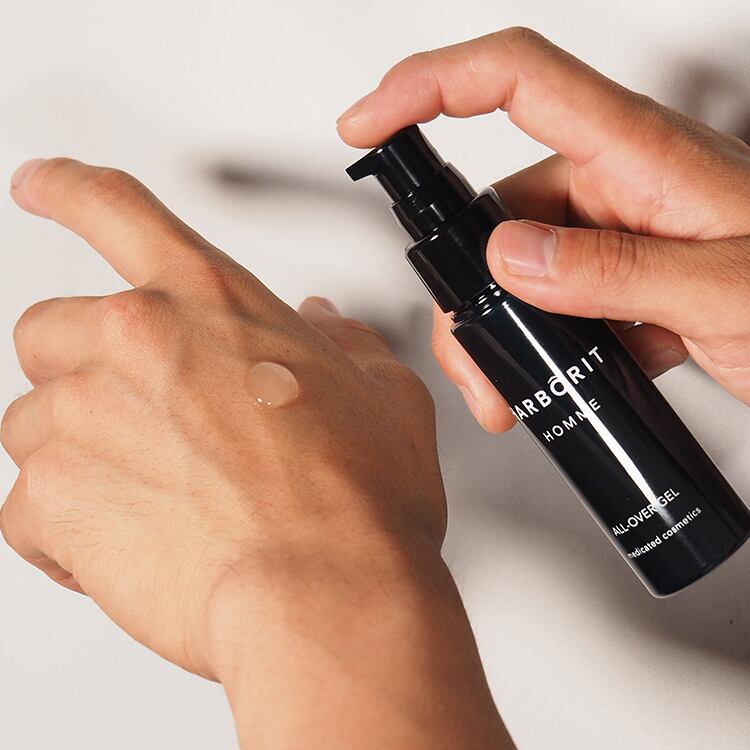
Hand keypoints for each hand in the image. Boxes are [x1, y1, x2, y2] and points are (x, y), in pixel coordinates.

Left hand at [0, 159, 511, 747]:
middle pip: (51, 330)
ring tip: (154, 493)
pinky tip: (124, 542)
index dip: (69, 188)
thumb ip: (344, 347)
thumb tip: (324, 328)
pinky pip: (25, 508)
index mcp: (209, 300)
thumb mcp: (383, 395)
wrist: (325, 593)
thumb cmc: (357, 501)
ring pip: (32, 420)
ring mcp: (84, 419)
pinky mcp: (56, 501)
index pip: (116, 207)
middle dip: (81, 367)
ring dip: (79, 451)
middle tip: (138, 413)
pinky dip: (62, 529)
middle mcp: (135, 343)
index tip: (42, 184)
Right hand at [338, 27, 749, 431]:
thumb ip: (617, 271)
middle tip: (478, 363)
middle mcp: (621, 184)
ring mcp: (620, 234)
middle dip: (469, 291)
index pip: (515, 82)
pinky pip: (556, 298)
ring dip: (505, 332)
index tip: (367, 123)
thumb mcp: (731, 292)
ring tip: (514, 389)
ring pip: (520, 267)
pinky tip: (560, 379)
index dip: (429, 87)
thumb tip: (512, 258)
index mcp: (642, 154)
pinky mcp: (625, 278)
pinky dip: (544, 344)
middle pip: (499, 209)